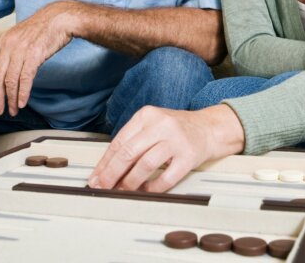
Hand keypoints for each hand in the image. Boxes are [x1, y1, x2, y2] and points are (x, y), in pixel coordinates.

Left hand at [0, 0, 77, 115]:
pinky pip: (25, 79)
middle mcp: (9, 46)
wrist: (60, 18)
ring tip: (13, 110)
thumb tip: (5, 68)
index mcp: (3, 41)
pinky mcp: (35, 55)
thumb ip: (10, 50)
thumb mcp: (20, 35)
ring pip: (10, 80)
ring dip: (11, 99)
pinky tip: (23, 102)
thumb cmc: (43, 28)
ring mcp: (21, 50)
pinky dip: (23, 93)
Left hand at [88, 104, 244, 192]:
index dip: (105, 162)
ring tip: (123, 190)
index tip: (96, 177)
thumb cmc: (176, 129)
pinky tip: (146, 190)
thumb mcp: (152, 125)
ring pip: (145, 165)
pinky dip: (153, 187)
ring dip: (130, 182)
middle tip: (104, 186)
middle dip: (112, 173)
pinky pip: (166, 177)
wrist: (208, 128)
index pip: (120, 141)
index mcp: (147, 115)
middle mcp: (161, 125)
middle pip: (129, 152)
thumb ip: (132, 141)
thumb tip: (107, 168)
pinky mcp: (189, 156)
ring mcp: (176, 140)